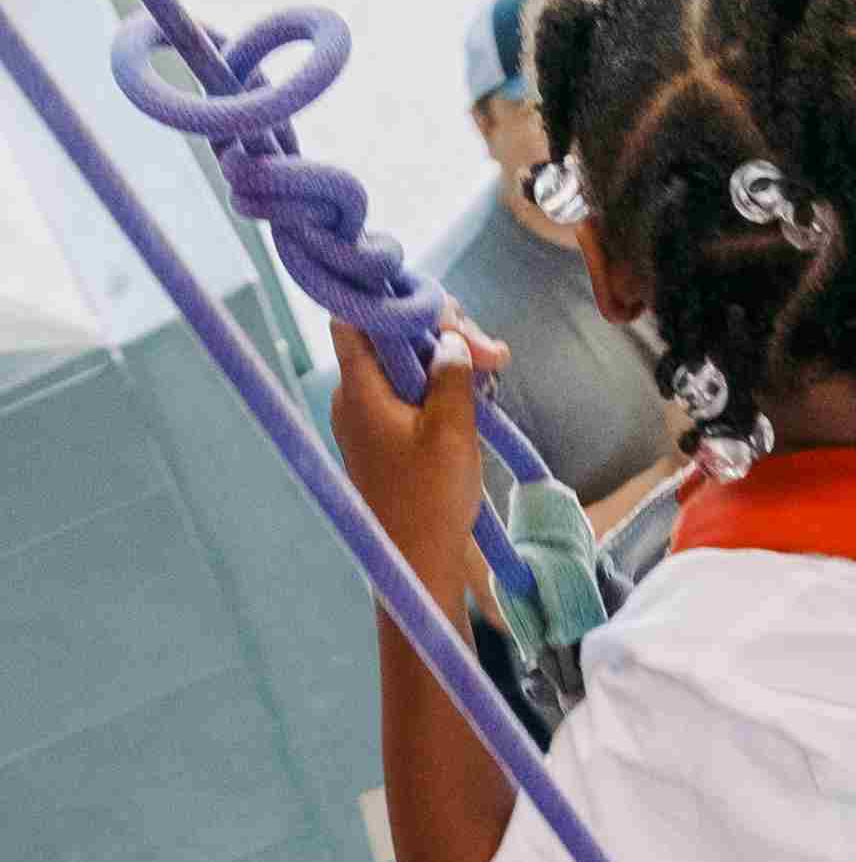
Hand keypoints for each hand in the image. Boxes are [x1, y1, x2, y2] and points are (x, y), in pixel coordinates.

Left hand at [328, 306, 505, 569]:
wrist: (417, 562)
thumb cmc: (430, 501)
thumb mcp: (452, 430)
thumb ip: (451, 373)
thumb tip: (449, 338)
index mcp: (360, 388)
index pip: (354, 314)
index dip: (391, 299)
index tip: (440, 309)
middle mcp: (356, 394)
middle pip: (393, 334)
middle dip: (443, 333)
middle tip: (494, 354)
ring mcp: (370, 414)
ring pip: (408, 361)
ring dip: (451, 359)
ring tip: (495, 371)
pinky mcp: (387, 433)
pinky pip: (412, 390)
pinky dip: (443, 385)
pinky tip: (478, 393)